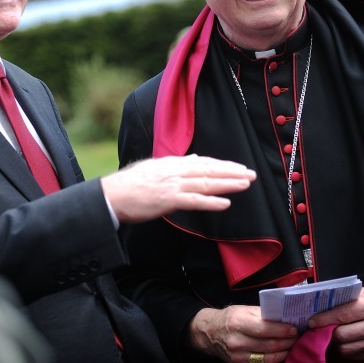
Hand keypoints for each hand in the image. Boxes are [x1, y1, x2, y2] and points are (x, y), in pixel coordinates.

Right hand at [102, 154, 254, 223]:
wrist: (112, 195)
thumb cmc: (130, 185)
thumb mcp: (154, 168)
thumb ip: (176, 164)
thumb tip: (193, 159)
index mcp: (172, 164)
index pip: (204, 163)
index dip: (223, 165)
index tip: (240, 167)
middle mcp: (175, 171)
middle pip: (209, 171)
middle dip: (232, 172)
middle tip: (252, 174)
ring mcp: (172, 185)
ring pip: (205, 183)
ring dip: (227, 184)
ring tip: (245, 184)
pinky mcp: (167, 200)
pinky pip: (194, 201)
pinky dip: (210, 202)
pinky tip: (225, 203)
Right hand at [187, 305, 298, 362]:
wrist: (210, 333)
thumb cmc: (231, 318)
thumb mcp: (244, 309)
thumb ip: (264, 314)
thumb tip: (285, 318)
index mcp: (237, 323)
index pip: (265, 329)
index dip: (282, 330)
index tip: (294, 329)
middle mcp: (236, 342)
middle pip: (269, 345)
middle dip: (287, 342)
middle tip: (297, 338)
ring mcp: (237, 358)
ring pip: (269, 359)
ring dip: (284, 353)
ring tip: (291, 346)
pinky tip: (281, 356)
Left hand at [306, 287, 363, 359]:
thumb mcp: (362, 293)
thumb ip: (343, 299)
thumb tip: (319, 306)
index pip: (342, 316)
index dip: (323, 320)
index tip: (311, 322)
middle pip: (341, 335)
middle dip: (326, 332)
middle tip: (317, 328)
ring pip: (345, 348)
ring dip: (334, 342)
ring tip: (328, 334)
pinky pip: (352, 355)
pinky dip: (344, 348)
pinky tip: (341, 340)